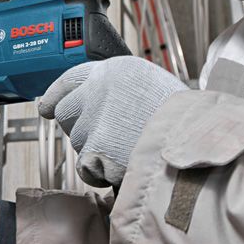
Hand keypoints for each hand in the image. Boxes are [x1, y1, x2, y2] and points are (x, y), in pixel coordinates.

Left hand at [39, 56, 187, 187]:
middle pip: (66, 114)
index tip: (45, 105)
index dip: (55, 95)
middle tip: (106, 139)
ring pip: (77, 142)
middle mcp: (99, 90)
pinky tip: (125, 166)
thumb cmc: (186, 120)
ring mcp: (95, 119)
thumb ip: (123, 93)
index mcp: (116, 71)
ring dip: (94, 152)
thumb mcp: (154, 88)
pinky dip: (101, 173)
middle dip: (79, 129)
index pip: (70, 79)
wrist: (199, 142)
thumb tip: (102, 107)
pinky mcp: (96, 148)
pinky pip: (86, 167)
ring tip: (128, 150)